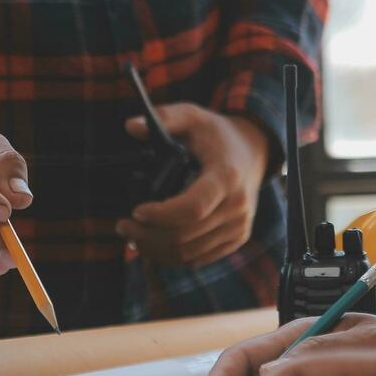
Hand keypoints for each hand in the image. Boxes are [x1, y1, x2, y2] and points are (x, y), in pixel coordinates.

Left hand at [116, 106, 268, 268]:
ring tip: (132, 236)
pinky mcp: (236, 238)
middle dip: (147, 234)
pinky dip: (172, 256)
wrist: (253, 152)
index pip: (192, 209)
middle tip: (122, 225)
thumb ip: (164, 118)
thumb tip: (131, 126)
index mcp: (226, 177)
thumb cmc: (217, 134)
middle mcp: (237, 206)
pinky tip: (152, 245)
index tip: (135, 210)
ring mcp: (239, 226)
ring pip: (189, 253)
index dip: (160, 215)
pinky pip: (199, 258)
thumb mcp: (193, 117)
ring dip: (155, 249)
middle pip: (185, 236)